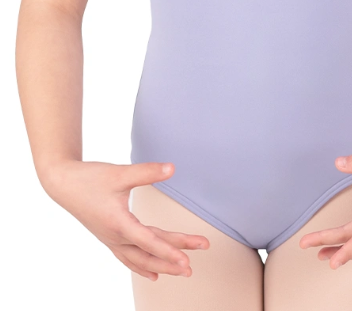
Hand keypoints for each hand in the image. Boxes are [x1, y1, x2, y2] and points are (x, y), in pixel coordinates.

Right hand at [41, 160, 209, 280]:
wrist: (64, 184)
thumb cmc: (90, 179)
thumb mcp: (120, 173)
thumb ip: (147, 172)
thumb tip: (172, 168)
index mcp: (119, 223)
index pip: (149, 241)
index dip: (169, 250)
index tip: (187, 259)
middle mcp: (115, 236)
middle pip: (149, 251)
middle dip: (174, 258)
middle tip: (195, 263)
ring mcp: (111, 239)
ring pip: (140, 259)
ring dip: (162, 265)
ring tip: (183, 271)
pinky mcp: (110, 237)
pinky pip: (128, 257)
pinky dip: (142, 266)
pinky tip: (154, 274)